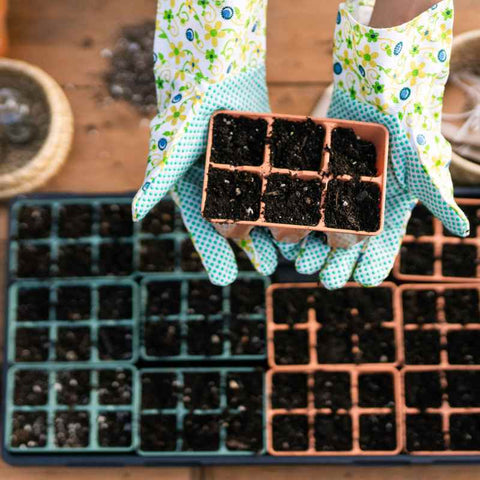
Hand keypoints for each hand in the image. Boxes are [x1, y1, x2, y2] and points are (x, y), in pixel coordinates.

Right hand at [132, 0, 280, 284]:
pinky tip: (307, 212)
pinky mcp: (263, 158)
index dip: (214, 253)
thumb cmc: (186, 109)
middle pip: (237, 223)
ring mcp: (243, 173)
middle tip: (268, 267)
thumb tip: (135, 213)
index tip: (226, 279)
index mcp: (193, 189)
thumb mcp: (172, 146)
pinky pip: (276, 183)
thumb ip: (158, 179)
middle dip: (252, 245)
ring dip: (274, 228)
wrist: (212, 71)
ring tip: (292, 249)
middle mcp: (218, 186)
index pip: (203, 228)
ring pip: (260, 207)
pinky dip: (290, 199)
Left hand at [295, 0, 467, 288]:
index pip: (382, 249)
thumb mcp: (423, 165)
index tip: (363, 279)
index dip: (373, 265)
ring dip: (313, 248)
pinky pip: (307, 206)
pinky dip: (298, 220)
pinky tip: (285, 233)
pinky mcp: (319, 181)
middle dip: (336, 263)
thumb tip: (463, 230)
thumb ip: (437, 198)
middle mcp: (361, 209)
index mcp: (388, 213)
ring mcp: (338, 196)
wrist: (380, 92)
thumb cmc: (407, 129)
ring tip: (301, 260)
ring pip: (323, 231)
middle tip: (325, 277)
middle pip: (347, 247)